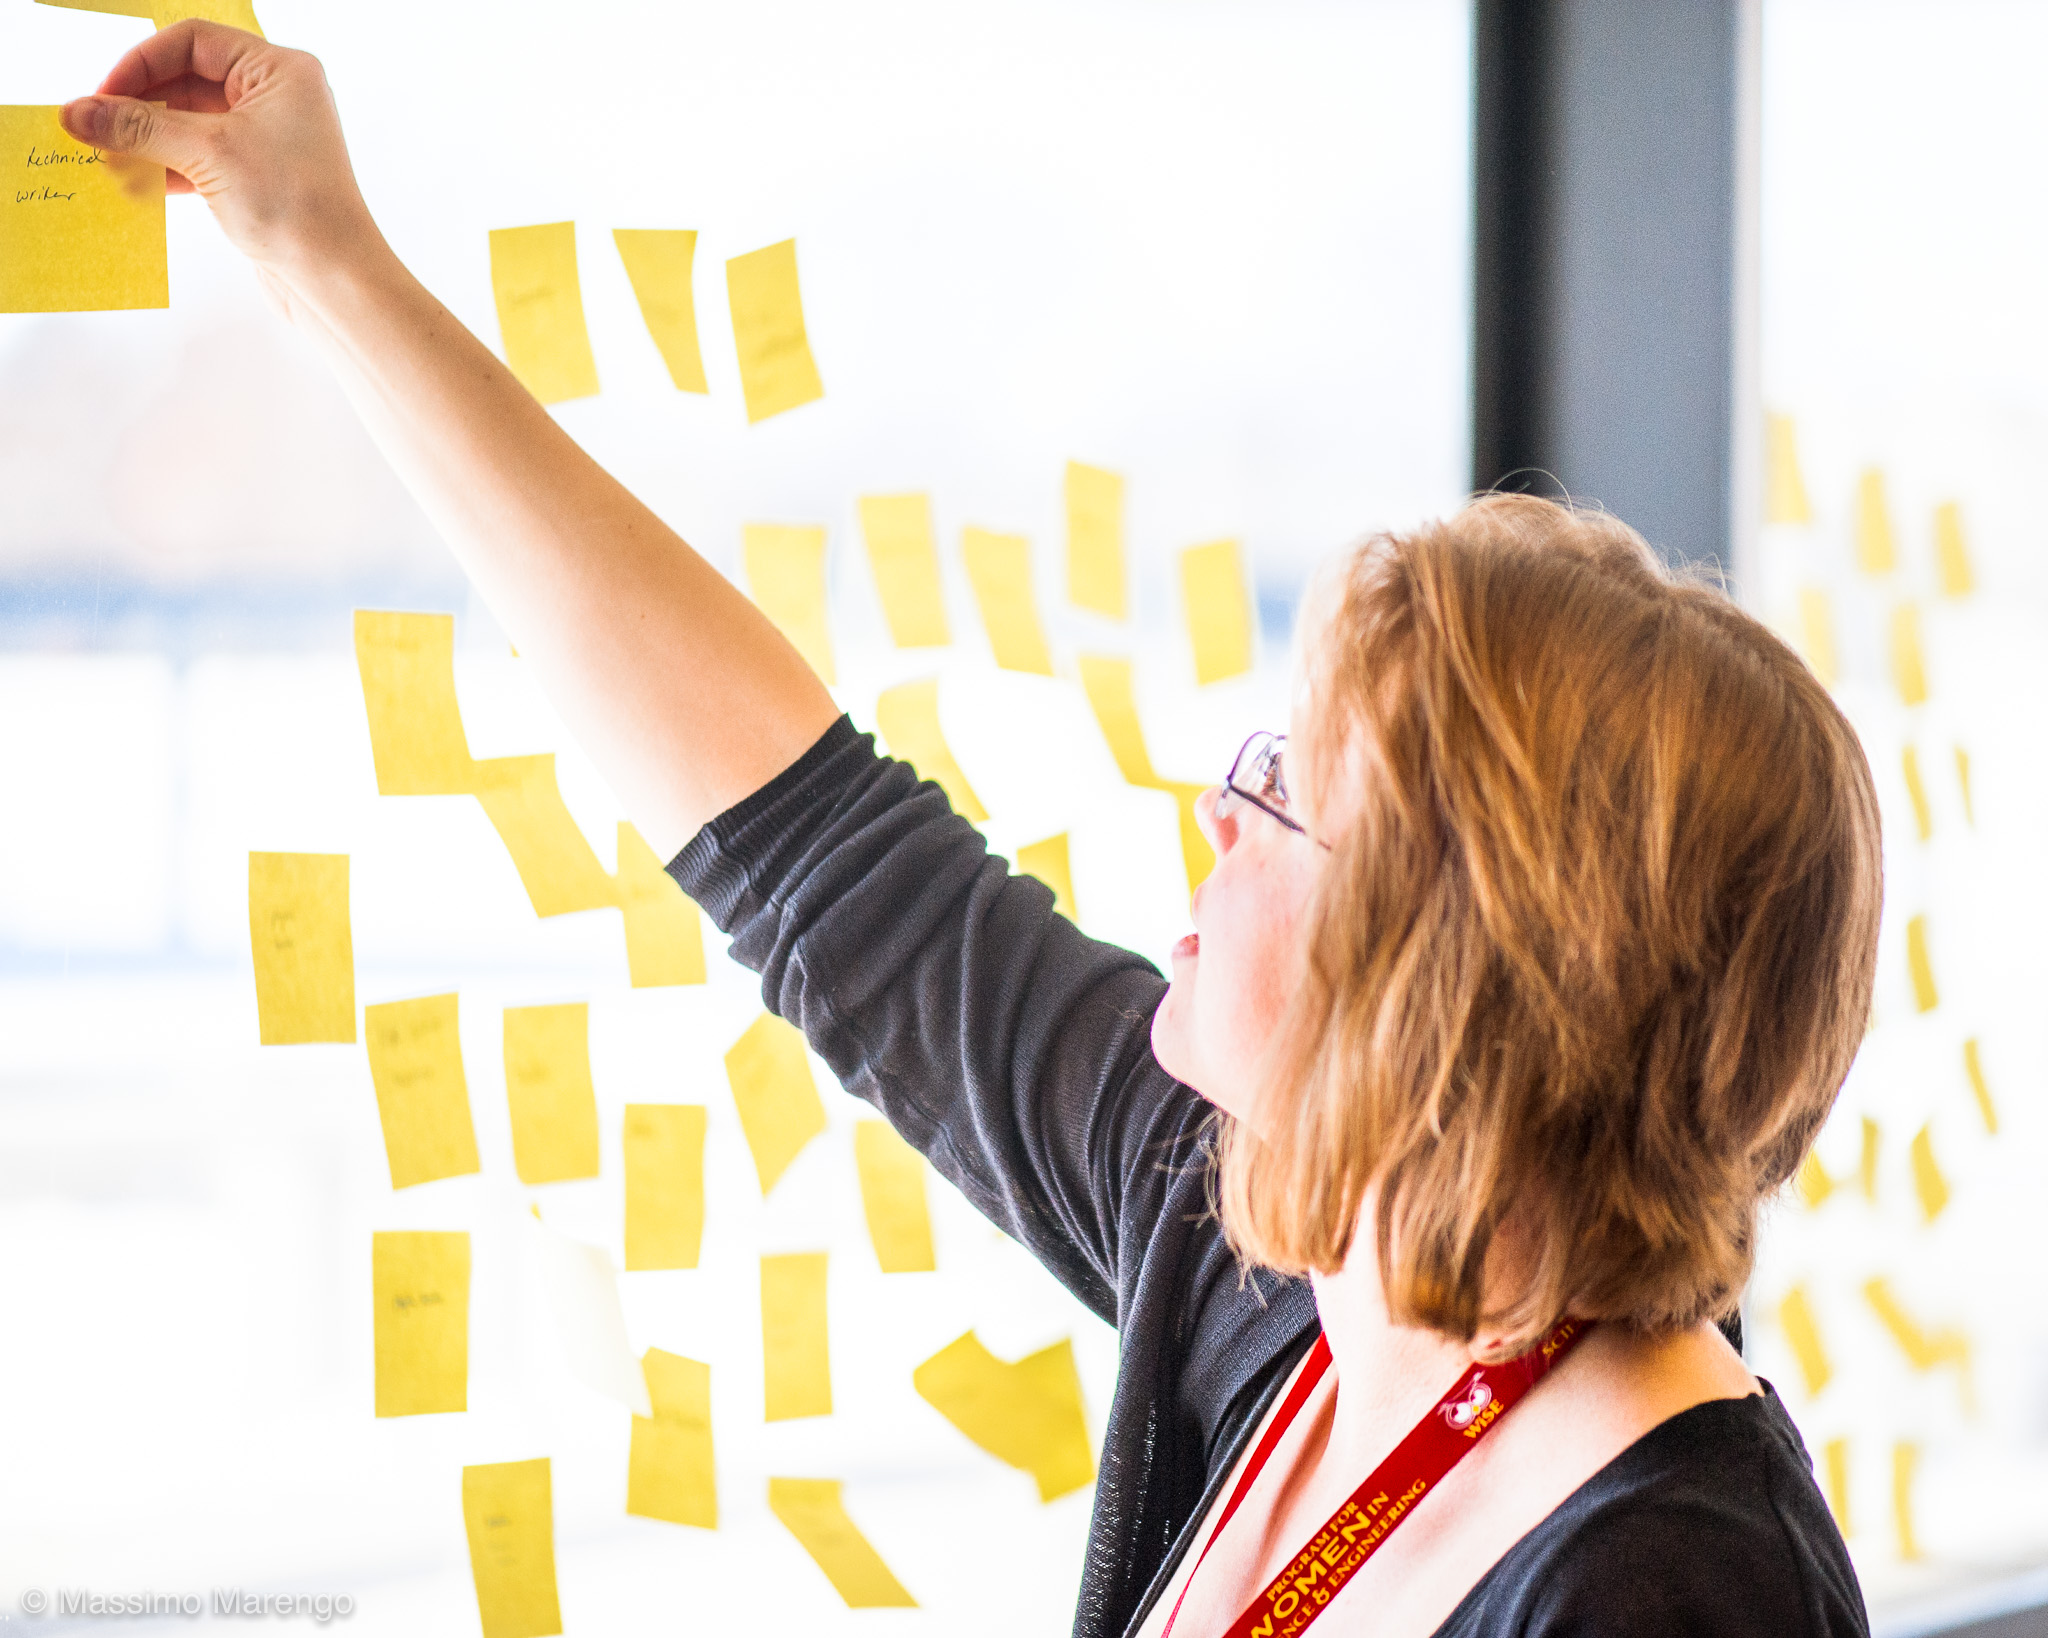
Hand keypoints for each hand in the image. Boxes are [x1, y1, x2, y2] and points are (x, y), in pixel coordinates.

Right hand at [61, 21, 387, 299]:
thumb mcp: (207, 154)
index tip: (104, 94)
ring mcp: (270, 137)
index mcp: (281, 71)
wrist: (336, 279)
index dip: (142, 62)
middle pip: (189, 79)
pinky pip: (203, 155)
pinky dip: (170, 164)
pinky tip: (139, 180)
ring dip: (150, 137)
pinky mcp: (260, 175)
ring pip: (192, 120)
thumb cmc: (296, 210)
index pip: (194, 41)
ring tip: (110, 156)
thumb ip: (138, 128)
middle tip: (96, 126)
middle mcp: (279, 97)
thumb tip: (79, 112)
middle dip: (141, 103)